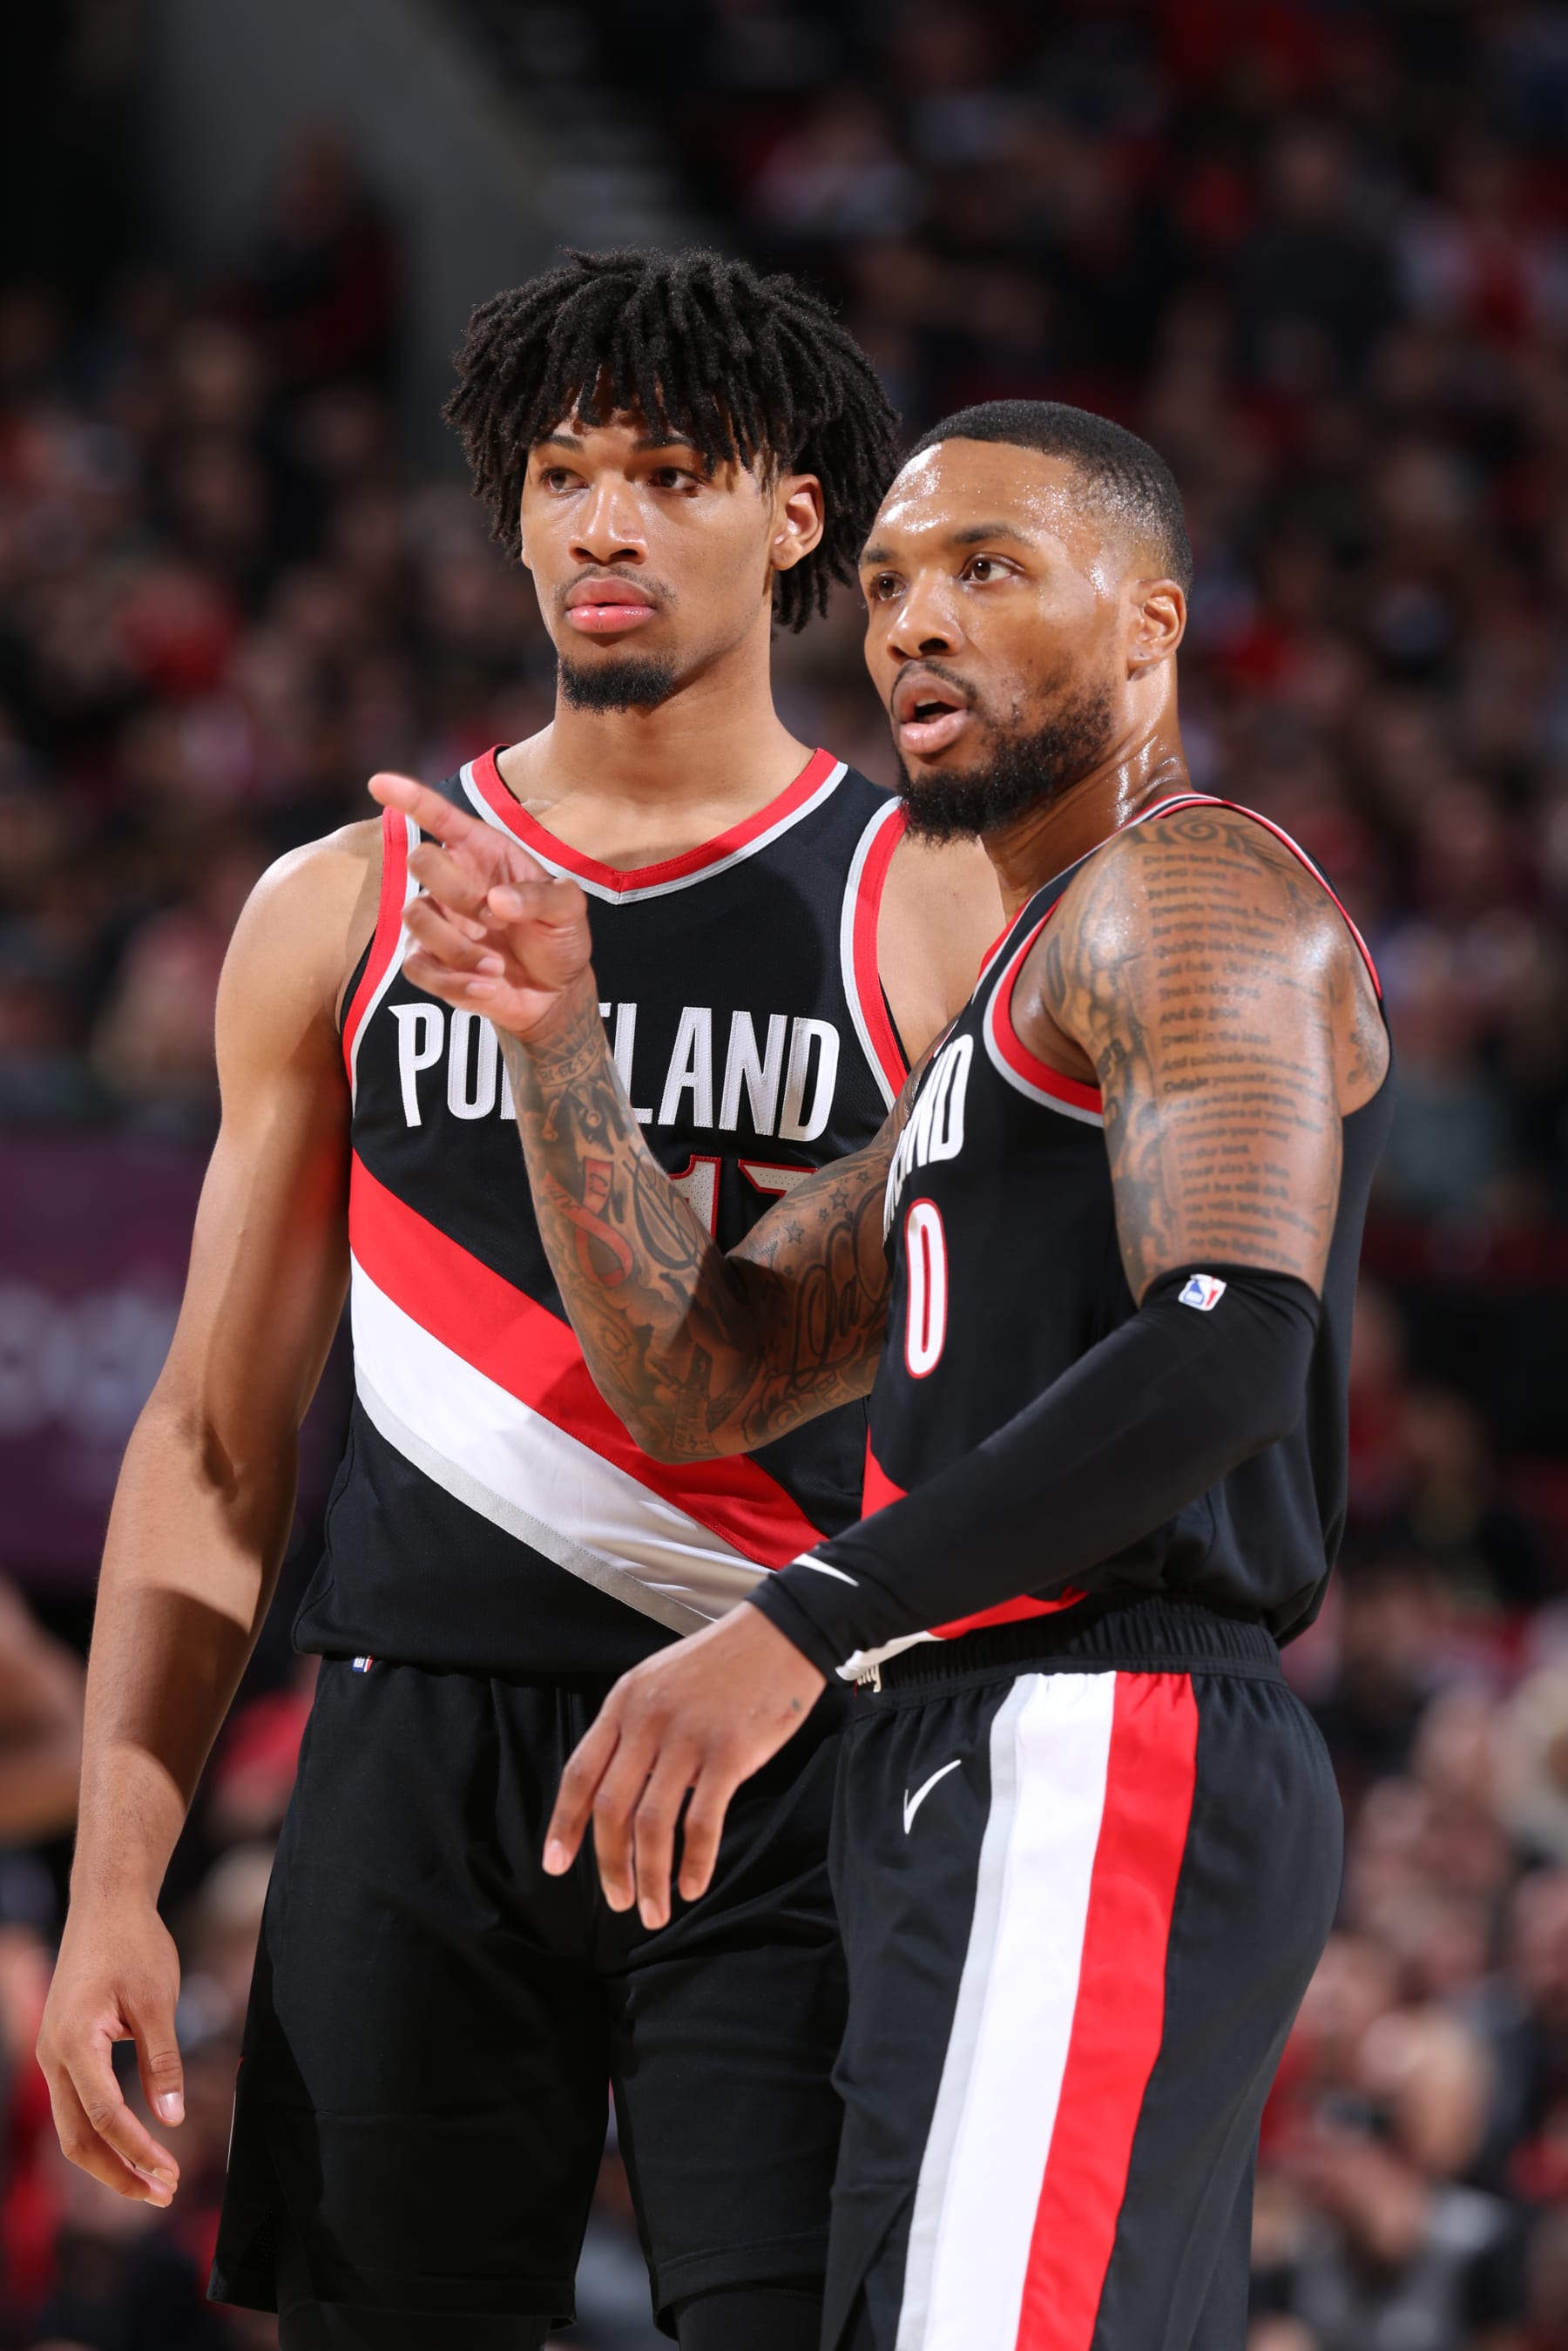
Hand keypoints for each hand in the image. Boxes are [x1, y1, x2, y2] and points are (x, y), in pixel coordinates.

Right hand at [38, 1897, 184, 2206]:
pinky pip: (75, 2106)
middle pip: (78, 2137)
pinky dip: (102, 2133)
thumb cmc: (133, 1945)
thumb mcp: (158, 2000)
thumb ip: (163, 2061)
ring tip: (153, 2181)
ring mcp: (52, 2055)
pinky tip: (133, 2146)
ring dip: (110, 2159)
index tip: (172, 2173)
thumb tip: (171, 2119)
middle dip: (119, 2172)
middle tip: (163, 2193)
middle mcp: (53, 2056)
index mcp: (75, 2042)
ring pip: (73, 2127)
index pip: (105, 2116)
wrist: (105, 1905)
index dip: (138, 2150)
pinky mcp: (63, 2051)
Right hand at [368, 770, 593, 1040]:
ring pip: (415, 917)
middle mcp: (452, 881)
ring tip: (497, 966)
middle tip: (495, 921)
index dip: (409, 797)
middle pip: (420, 860)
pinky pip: (418, 967)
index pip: (439, 816)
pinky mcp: (429, 963)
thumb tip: (497, 901)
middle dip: (459, 892)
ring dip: (459, 946)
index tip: (378, 783)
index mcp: (483, 852)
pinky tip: (488, 988)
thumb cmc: (558, 936)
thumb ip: (542, 897)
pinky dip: (455, 982)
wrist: (555, 992)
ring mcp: (437, 922)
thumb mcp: (569, 910)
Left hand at [543, 1606, 826, 1928]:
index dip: (565, 1824)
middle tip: (617, 1901)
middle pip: (611, 1808)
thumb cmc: (722, 1663)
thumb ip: (635, 1730)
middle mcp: (649, 1721)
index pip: (580, 1773)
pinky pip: (703, 1822)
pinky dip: (695, 1862)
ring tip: (653, 1910)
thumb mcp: (660, 1681)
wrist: (779, 1633)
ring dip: (649, 1876)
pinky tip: (694, 1885)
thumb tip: (622, 1792)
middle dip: (610, 1864)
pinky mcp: (730, 1753)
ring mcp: (689, 1738)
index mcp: (625, 1702)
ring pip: (652, 1824)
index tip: (555, 1863)